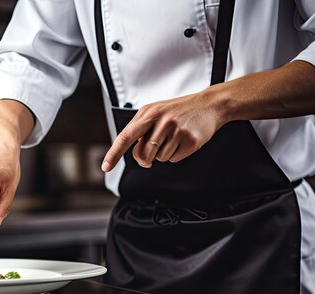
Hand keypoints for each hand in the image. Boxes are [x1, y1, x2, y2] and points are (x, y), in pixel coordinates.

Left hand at [101, 90, 226, 170]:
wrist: (209, 104)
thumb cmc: (178, 111)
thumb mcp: (156, 112)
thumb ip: (141, 130)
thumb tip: (135, 154)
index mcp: (148, 113)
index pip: (125, 136)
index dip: (114, 153)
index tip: (105, 167)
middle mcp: (161, 120)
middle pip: (143, 155)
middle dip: (146, 158)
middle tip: (156, 147)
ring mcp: (176, 130)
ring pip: (159, 159)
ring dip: (164, 153)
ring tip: (174, 137)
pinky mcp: (189, 140)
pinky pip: (174, 159)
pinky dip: (177, 154)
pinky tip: (183, 140)